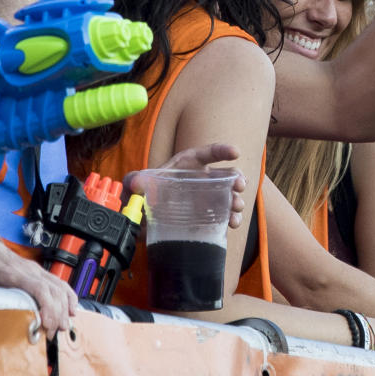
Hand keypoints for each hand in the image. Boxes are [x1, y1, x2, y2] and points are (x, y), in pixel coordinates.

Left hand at [0, 232, 76, 338]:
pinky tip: (71, 307)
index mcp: (11, 273)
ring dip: (65, 307)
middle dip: (58, 313)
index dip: (47, 306)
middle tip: (54, 332)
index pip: (38, 288)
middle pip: (53, 290)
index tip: (48, 323)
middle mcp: (28, 269)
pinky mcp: (37, 271)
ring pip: (59, 286)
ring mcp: (35, 269)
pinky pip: (59, 282)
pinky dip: (68, 296)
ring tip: (63, 325)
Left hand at [126, 143, 246, 227]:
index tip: (236, 153)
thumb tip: (135, 182)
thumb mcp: (136, 186)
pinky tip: (232, 224)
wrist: (139, 219)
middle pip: (224, 175)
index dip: (222, 151)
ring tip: (236, 208)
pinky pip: (223, 215)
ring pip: (227, 196)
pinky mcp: (206, 216)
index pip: (207, 154)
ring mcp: (205, 198)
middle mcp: (200, 179)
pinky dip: (231, 219)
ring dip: (236, 200)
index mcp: (186, 165)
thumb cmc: (140, 195)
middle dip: (236, 179)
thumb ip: (135, 182)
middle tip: (240, 186)